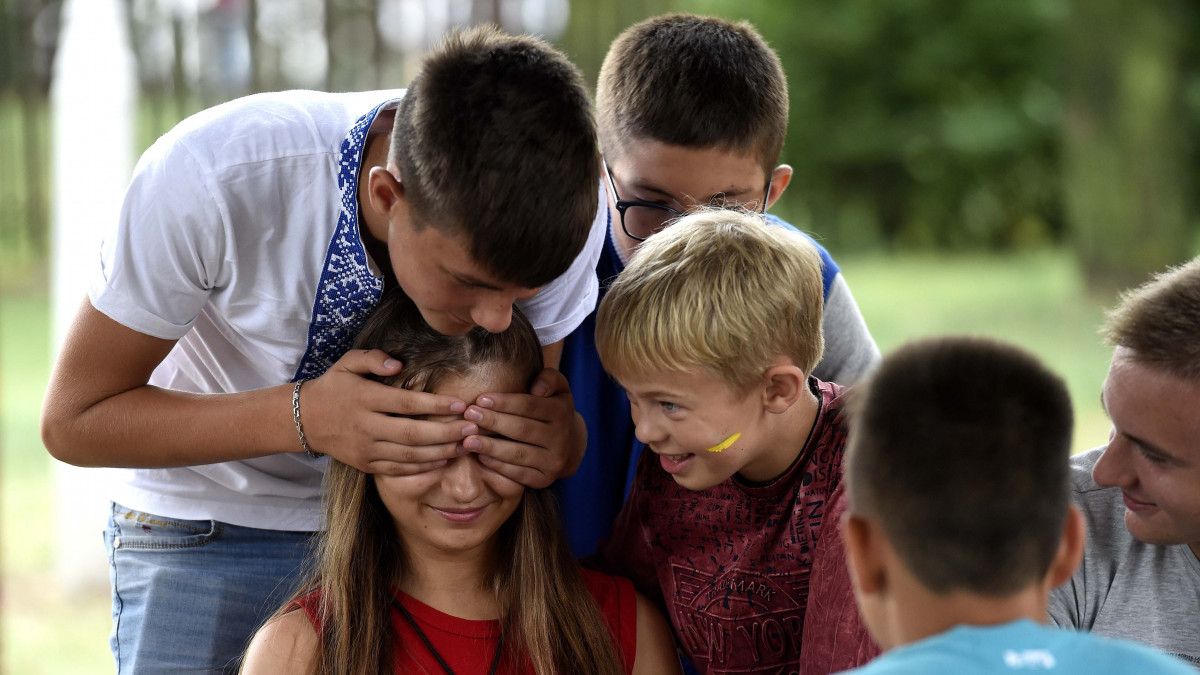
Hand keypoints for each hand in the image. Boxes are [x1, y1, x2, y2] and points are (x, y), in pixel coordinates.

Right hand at [300, 349, 474, 474]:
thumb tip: (398, 363)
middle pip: (412, 434)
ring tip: (465, 445)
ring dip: (440, 452)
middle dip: (446, 433)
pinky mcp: (365, 464)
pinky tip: (442, 459)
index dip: (435, 406)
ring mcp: (365, 448)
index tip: (460, 404)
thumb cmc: (334, 387)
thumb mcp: (347, 363)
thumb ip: (373, 358)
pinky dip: (421, 466)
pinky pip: (397, 469)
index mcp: (365, 399)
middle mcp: (365, 426)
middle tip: (472, 428)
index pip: (406, 404)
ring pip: (408, 455)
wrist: (304, 420)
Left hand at [462, 368, 586, 488]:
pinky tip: (481, 456)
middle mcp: (561, 439)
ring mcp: (553, 461)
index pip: (530, 406)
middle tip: (469, 415)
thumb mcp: (558, 388)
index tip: (480, 399)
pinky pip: (518, 474)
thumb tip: (536, 389)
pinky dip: (498, 466)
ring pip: (518, 454)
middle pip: (522, 430)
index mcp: (562, 413)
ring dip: (491, 447)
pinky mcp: (544, 479)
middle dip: (493, 422)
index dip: (505, 403)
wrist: (569, 444)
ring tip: (468, 440)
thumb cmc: (552, 408)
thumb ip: (549, 379)